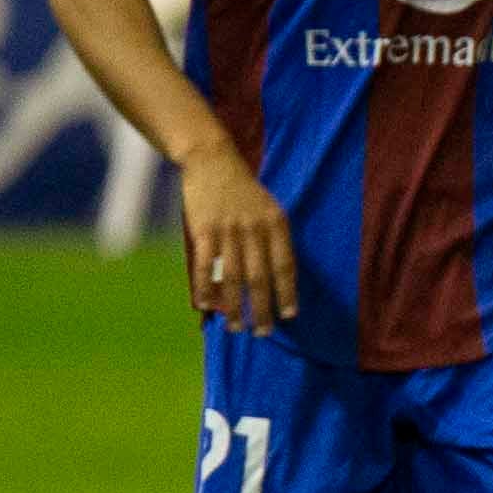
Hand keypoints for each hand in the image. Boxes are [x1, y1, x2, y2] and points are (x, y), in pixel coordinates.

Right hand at [183, 153, 297, 332]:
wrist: (213, 160)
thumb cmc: (244, 191)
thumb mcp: (270, 210)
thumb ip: (272, 240)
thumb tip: (276, 277)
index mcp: (276, 225)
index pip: (286, 266)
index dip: (288, 292)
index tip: (290, 315)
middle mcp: (254, 229)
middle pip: (260, 277)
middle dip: (263, 308)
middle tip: (262, 332)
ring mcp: (228, 230)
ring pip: (233, 276)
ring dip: (234, 306)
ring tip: (236, 326)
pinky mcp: (203, 229)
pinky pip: (205, 265)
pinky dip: (205, 287)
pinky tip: (206, 306)